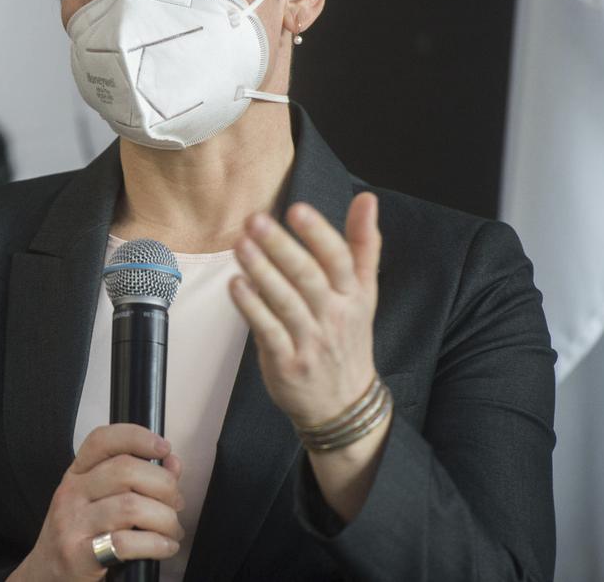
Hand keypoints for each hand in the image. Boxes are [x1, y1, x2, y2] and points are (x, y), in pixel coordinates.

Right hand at [11, 424, 183, 581]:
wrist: (44, 577)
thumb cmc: (76, 538)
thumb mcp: (97, 503)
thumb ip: (136, 481)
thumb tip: (172, 463)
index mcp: (77, 475)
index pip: (102, 440)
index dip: (136, 436)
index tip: (163, 447)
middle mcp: (71, 493)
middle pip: (126, 470)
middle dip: (164, 486)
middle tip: (176, 504)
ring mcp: (73, 523)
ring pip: (131, 506)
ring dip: (165, 519)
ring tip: (171, 531)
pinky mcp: (78, 555)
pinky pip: (125, 543)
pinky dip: (156, 544)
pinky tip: (163, 547)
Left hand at [229, 193, 381, 426]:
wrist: (344, 405)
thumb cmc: (347, 338)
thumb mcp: (364, 293)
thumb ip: (363, 244)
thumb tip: (367, 198)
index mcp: (353, 296)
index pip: (339, 259)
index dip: (318, 234)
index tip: (297, 209)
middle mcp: (334, 316)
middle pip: (308, 277)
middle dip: (281, 246)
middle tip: (255, 220)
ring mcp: (310, 341)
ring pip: (286, 302)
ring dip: (261, 271)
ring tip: (240, 245)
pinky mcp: (287, 362)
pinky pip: (268, 332)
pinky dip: (251, 308)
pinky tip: (236, 285)